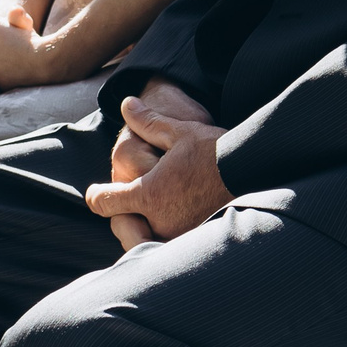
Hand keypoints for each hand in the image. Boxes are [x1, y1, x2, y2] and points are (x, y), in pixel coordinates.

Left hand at [85, 92, 228, 249]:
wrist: (251, 170)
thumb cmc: (214, 150)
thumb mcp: (178, 131)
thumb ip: (147, 122)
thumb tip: (126, 104)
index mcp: (149, 192)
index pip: (106, 202)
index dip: (96, 195)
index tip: (95, 192)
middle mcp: (159, 219)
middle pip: (122, 223)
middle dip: (120, 212)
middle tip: (124, 197)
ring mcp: (175, 233)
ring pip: (142, 237)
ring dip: (138, 225)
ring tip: (146, 209)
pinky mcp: (191, 240)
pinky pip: (163, 243)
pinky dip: (158, 234)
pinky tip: (167, 217)